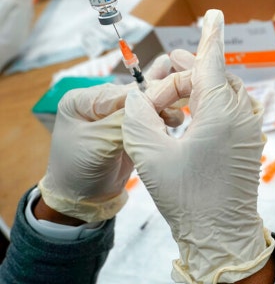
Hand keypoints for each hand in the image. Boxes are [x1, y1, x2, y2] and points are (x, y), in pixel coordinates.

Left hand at [37, 53, 188, 223]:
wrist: (83, 199)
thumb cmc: (79, 170)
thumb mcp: (99, 143)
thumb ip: (122, 120)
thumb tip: (148, 101)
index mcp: (82, 100)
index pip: (119, 92)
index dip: (143, 97)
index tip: (167, 101)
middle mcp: (98, 103)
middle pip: (134, 95)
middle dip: (156, 101)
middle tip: (177, 108)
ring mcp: (115, 115)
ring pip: (144, 105)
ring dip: (162, 109)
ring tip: (176, 118)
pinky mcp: (129, 128)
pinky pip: (148, 118)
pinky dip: (161, 118)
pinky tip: (174, 121)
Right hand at [122, 10, 273, 282]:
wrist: (222, 235)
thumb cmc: (188, 199)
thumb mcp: (148, 153)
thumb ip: (139, 114)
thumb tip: (140, 98)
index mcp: (221, 111)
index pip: (211, 61)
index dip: (209, 35)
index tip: (214, 15)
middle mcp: (242, 114)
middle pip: (213, 76)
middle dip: (185, 73)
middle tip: (158, 83)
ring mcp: (250, 129)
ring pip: (224, 92)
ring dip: (198, 89)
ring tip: (171, 100)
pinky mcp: (250, 143)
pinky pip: (233, 110)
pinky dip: (211, 105)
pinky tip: (191, 118)